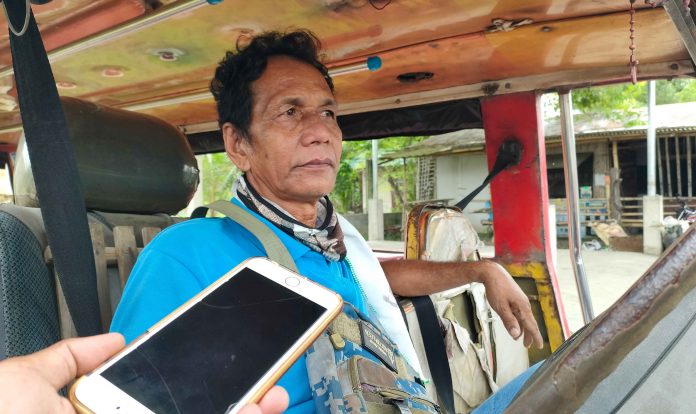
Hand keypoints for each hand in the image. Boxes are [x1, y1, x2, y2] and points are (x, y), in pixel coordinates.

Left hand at [0, 333, 288, 413]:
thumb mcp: (28, 381)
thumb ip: (71, 359)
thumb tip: (112, 341)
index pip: (166, 404)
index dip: (202, 392)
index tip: (228, 373)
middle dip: (238, 404)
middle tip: (269, 387)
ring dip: (246, 413)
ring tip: (274, 397)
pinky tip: (254, 409)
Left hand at [480, 260, 543, 348]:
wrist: (493, 273)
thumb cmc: (496, 289)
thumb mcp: (500, 307)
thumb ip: (509, 321)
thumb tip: (516, 336)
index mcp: (523, 307)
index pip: (531, 326)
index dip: (535, 337)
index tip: (540, 346)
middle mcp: (524, 304)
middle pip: (529, 323)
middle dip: (529, 335)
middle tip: (527, 346)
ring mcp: (520, 301)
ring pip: (524, 318)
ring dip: (523, 328)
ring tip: (521, 338)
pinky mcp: (516, 298)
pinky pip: (520, 312)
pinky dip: (519, 321)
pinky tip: (515, 324)